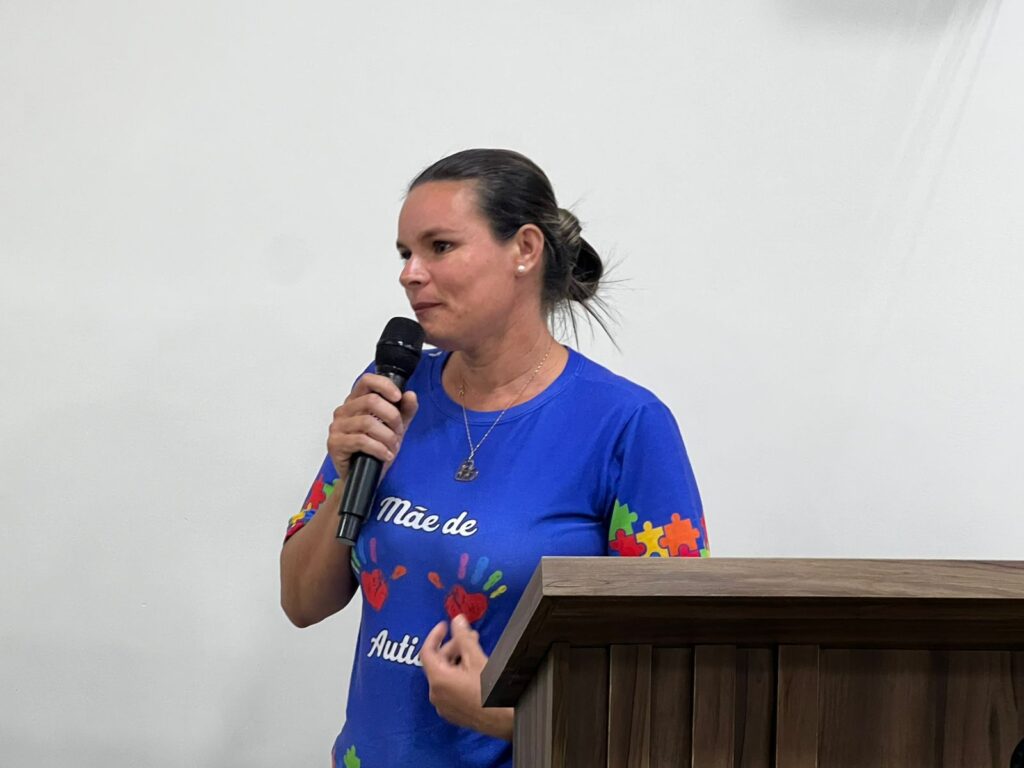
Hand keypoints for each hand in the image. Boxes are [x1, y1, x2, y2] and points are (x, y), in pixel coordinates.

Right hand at [327, 373, 417, 480]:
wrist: (365, 476)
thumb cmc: (375, 449)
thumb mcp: (395, 428)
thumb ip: (404, 411)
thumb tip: (410, 395)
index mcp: (356, 401)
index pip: (367, 381)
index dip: (384, 385)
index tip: (398, 397)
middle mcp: (344, 411)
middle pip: (371, 401)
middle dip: (392, 417)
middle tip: (399, 431)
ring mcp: (337, 427)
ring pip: (367, 422)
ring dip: (387, 436)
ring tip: (392, 446)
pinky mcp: (335, 443)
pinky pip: (361, 440)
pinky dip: (379, 448)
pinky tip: (385, 455)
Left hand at [420, 615, 513, 740]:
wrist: (504, 720)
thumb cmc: (490, 690)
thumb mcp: (477, 658)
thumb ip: (464, 637)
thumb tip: (457, 620)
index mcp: (438, 679)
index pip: (427, 651)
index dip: (435, 635)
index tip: (445, 626)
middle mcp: (436, 694)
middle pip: (437, 663)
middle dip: (453, 647)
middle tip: (469, 637)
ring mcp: (443, 706)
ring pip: (444, 676)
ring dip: (457, 661)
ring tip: (474, 652)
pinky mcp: (452, 713)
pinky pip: (449, 689)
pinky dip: (457, 676)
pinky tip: (473, 671)